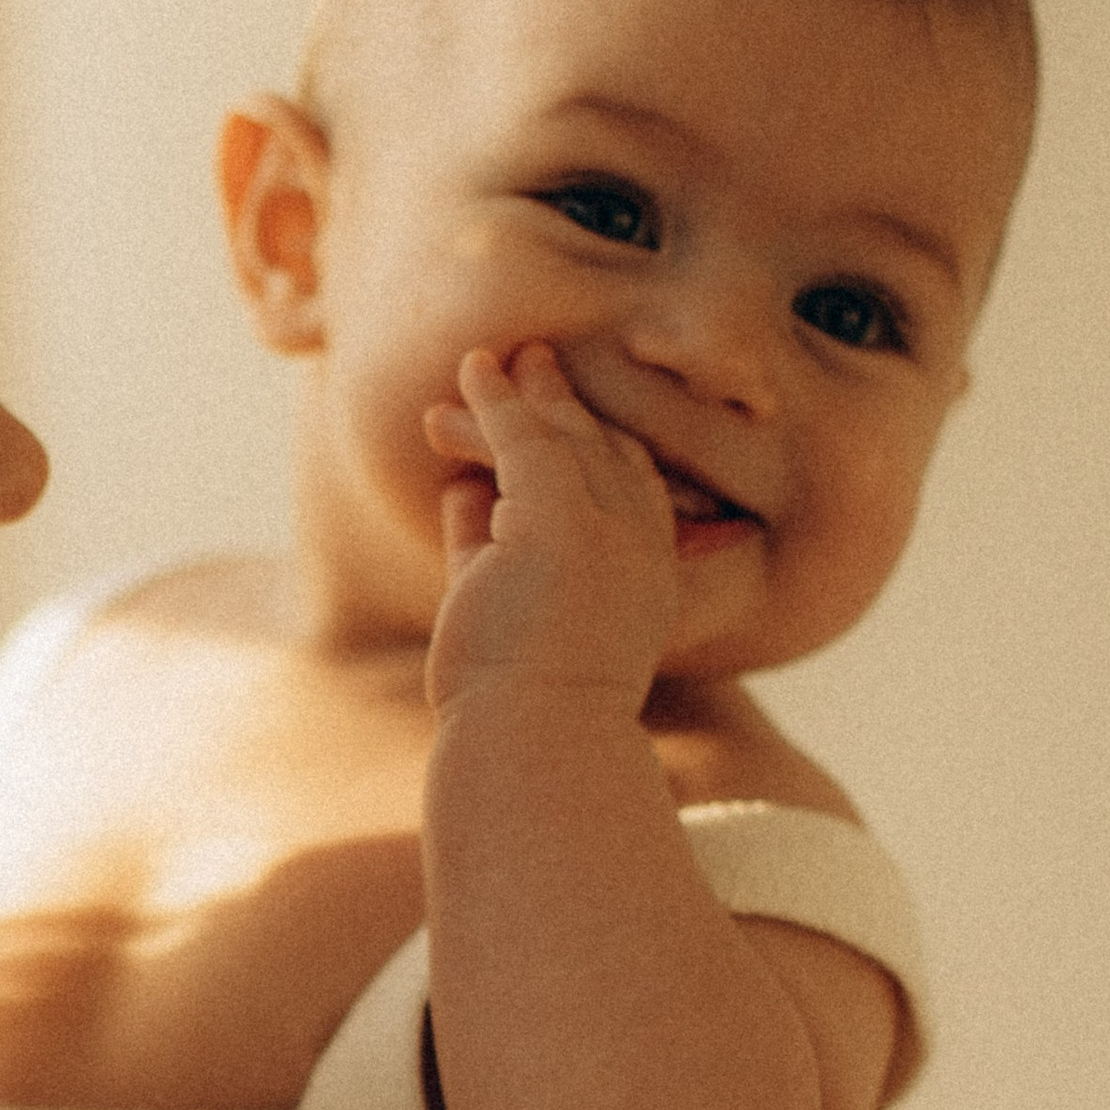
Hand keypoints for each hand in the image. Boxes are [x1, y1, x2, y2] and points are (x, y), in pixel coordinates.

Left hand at [422, 341, 679, 713]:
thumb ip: (489, 547)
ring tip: (487, 362)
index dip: (601, 446)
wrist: (532, 747)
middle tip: (533, 363)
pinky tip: (473, 371)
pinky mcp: (559, 526)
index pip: (633, 492)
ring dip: (523, 398)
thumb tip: (462, 492)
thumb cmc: (517, 706)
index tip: (566, 417)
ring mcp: (605, 535)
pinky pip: (526, 443)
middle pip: (608, 455)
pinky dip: (498, 403)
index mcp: (647, 582)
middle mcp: (640, 550)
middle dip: (567, 408)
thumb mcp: (506, 611)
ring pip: (563, 442)